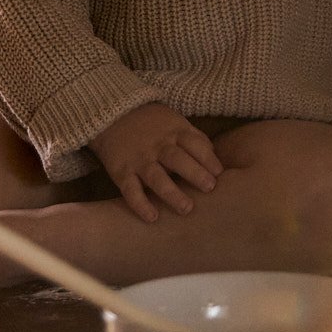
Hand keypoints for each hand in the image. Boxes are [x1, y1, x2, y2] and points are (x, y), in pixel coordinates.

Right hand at [90, 102, 223, 221]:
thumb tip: (215, 159)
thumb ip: (194, 138)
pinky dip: (140, 204)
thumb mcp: (175, 121)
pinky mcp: (122, 171)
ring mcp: (139, 159)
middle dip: (194, 173)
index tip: (219, 174)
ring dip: (171, 193)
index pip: (194, 144)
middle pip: (177, 159)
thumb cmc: (152, 122)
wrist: (112, 114)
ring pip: (156, 177)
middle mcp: (158, 146)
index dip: (208, 158)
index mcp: (174, 132)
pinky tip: (152, 217)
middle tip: (210, 188)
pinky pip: (131, 190)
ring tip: (186, 208)